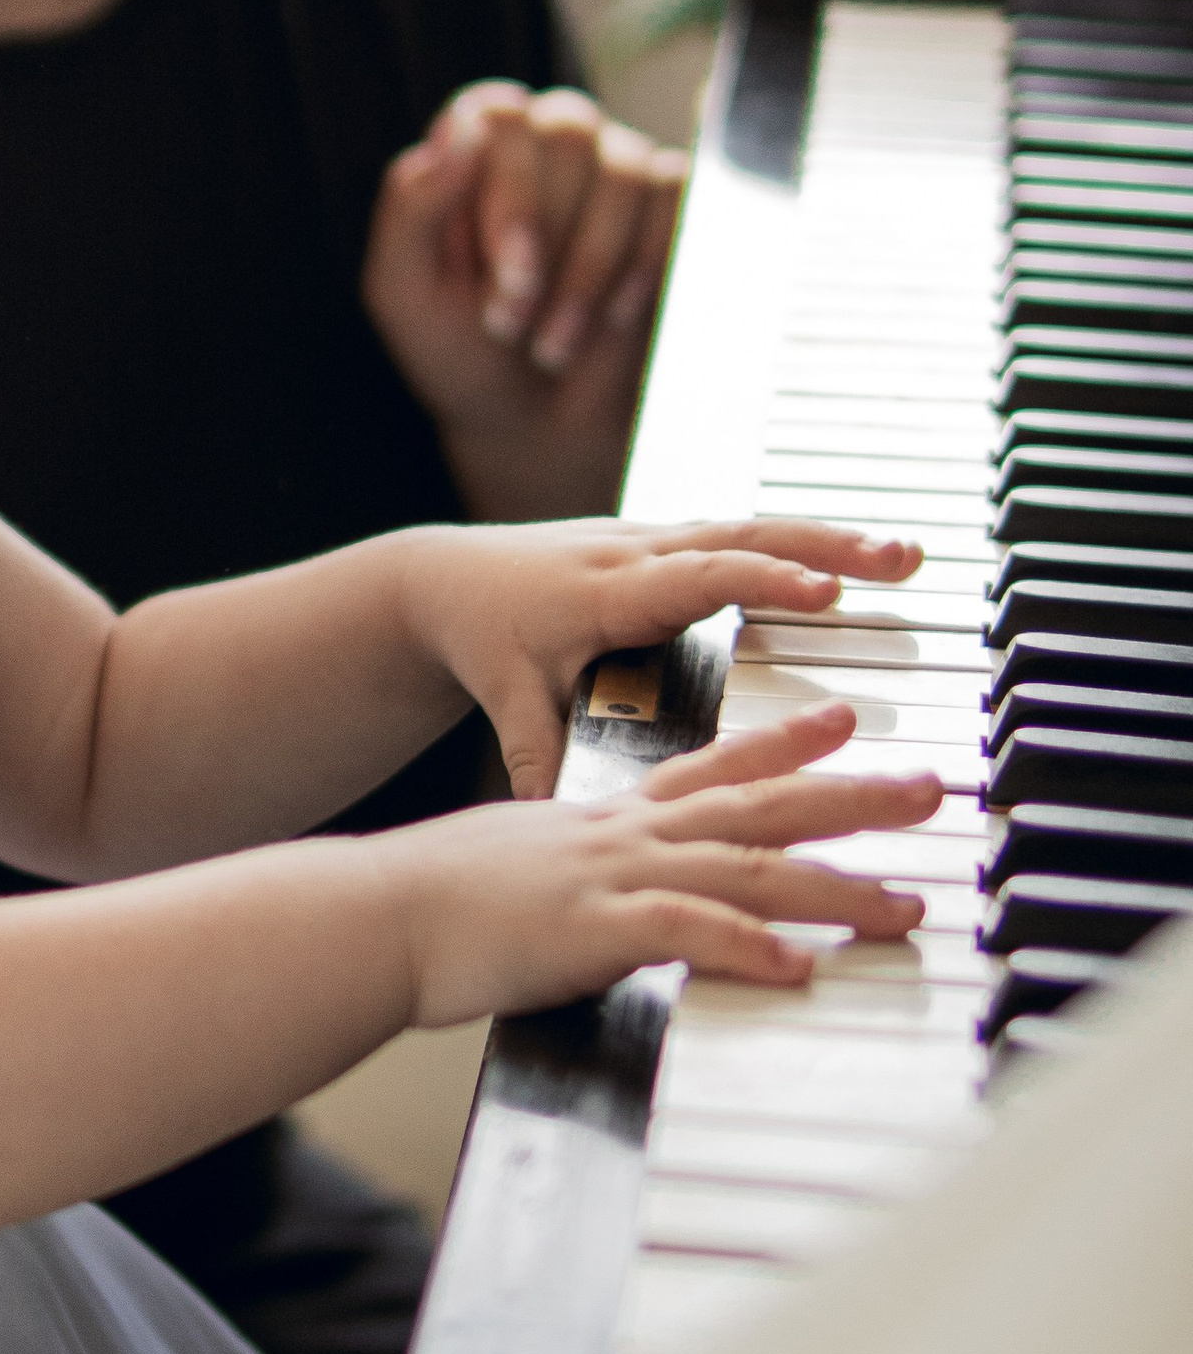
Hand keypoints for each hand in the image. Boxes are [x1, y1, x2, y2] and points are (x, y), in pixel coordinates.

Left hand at [363, 84, 686, 518]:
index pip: (499, 114)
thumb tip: (463, 128)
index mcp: (474, 151)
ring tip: (553, 343)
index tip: (505, 275)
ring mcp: (613, 173)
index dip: (508, 191)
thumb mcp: (404, 293)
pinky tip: (613, 318)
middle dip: (547, 238)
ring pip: (627, 170)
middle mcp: (545, 146)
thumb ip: (412, 206)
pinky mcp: (669, 212)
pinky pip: (677, 200)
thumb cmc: (459, 353)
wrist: (534, 426)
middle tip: (514, 322)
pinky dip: (644, 267)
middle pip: (569, 132)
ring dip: (591, 269)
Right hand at [379, 706, 943, 1031]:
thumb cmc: (432, 906)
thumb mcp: (522, 875)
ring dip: (835, 886)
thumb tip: (602, 903)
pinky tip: (801, 970)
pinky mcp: (596, 930)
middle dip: (851, 797)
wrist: (374, 913)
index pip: (709, 768)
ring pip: (747, 870)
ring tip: (904, 904)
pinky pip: (689, 934)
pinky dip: (749, 949)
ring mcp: (614, 878)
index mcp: (606, 819)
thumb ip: (576, 881)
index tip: (841, 722)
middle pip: (758, 809)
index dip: (781, 745)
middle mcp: (623, 836)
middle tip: (929, 789)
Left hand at [395, 516, 922, 801]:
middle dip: (827, 545)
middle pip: (746, 537)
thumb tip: (550, 823)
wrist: (445, 581)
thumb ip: (534, 754)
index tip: (825, 590)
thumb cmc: (480, 637)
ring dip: (831, 539)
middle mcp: (639, 555)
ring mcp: (656, 544)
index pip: (700, 577)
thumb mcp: (506, 694)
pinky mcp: (667, 551)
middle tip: (901, 560)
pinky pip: (745, 541)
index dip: (764, 582)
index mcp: (609, 590)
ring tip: (907, 558)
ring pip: (754, 530)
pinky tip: (861, 562)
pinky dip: (803, 546)